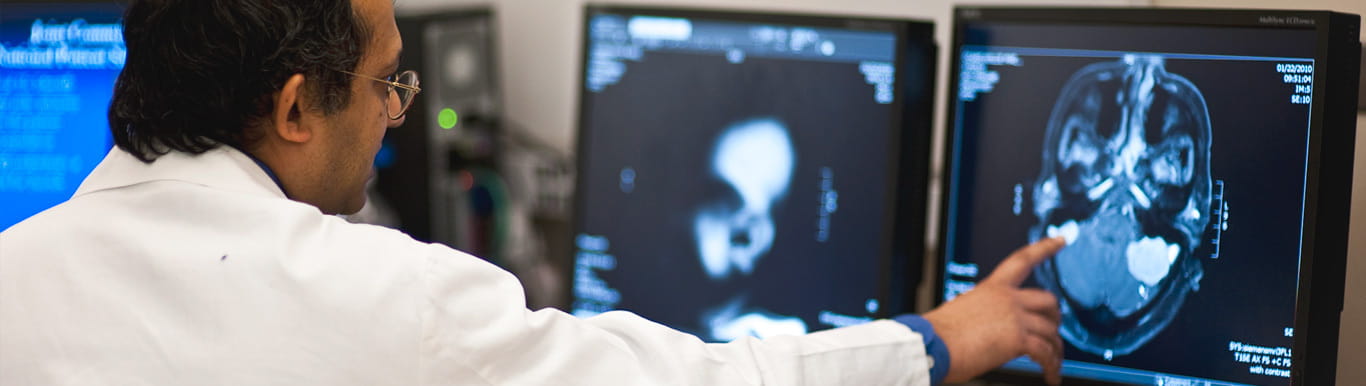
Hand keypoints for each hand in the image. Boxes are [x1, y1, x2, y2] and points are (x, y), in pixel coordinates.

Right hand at [923, 237, 1065, 384]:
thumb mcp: (964, 313)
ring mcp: (1014, 317)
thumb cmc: (939, 334)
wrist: (931, 345)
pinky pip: (1045, 353)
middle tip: (1054, 332)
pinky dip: (1052, 367)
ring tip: (1053, 365)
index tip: (1060, 240)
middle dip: (1056, 318)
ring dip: (1056, 351)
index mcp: (992, 288)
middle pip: (1048, 300)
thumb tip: (994, 331)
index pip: (1023, 260)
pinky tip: (1050, 376)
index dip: (1045, 247)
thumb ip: (986, 315)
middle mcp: (1007, 298)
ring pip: (1051, 331)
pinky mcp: (1017, 339)